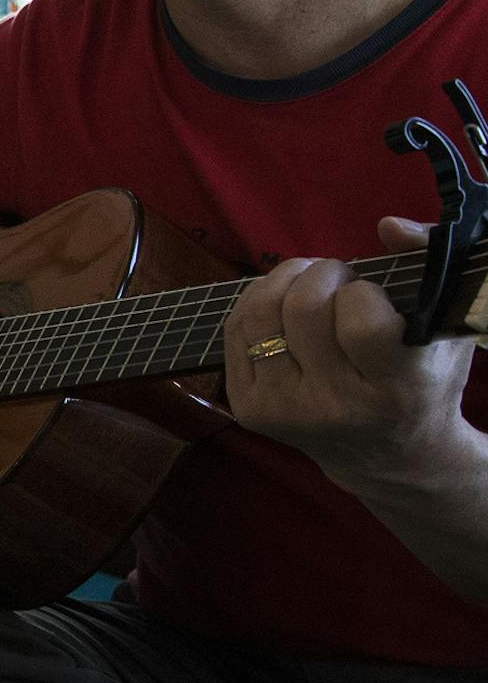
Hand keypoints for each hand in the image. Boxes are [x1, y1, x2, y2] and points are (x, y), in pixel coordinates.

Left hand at [224, 218, 477, 485]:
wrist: (389, 456)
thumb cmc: (423, 379)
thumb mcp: (446, 328)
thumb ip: (428, 265)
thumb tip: (389, 226)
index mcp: (395, 389)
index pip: (362, 321)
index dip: (362, 292)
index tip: (370, 294)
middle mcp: (334, 406)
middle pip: (303, 308)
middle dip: (321, 273)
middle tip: (338, 278)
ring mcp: (285, 411)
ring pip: (259, 314)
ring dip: (284, 279)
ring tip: (309, 281)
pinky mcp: (249, 410)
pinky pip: (235, 330)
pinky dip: (257, 302)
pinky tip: (282, 304)